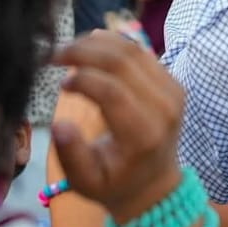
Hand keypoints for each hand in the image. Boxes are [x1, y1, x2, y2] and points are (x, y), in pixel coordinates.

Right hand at [50, 31, 185, 225]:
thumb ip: (71, 155)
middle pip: (123, 62)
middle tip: (55, 54)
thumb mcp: (86, 183)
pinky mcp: (172, 82)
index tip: (60, 83)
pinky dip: (112, 44)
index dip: (82, 79)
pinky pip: (141, 52)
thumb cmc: (115, 183)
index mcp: (144, 134)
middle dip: (84, 51)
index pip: (112, 92)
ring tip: (68, 49)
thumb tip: (58, 125)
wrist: (154, 184)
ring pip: (132, 50)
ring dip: (96, 43)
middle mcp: (164, 108)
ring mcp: (172, 92)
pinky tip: (89, 47)